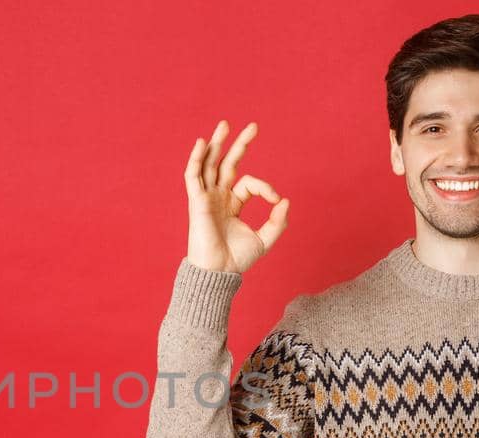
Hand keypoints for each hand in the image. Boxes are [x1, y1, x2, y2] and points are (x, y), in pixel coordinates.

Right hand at [183, 120, 289, 273]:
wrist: (219, 272)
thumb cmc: (237, 260)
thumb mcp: (264, 240)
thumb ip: (277, 222)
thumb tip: (285, 201)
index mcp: (232, 204)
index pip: (249, 183)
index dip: (265, 187)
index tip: (276, 200)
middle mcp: (218, 197)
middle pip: (227, 164)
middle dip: (239, 144)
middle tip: (254, 126)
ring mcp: (206, 198)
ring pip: (209, 164)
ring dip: (216, 144)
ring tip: (225, 124)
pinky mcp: (196, 201)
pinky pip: (192, 176)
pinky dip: (195, 159)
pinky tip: (202, 143)